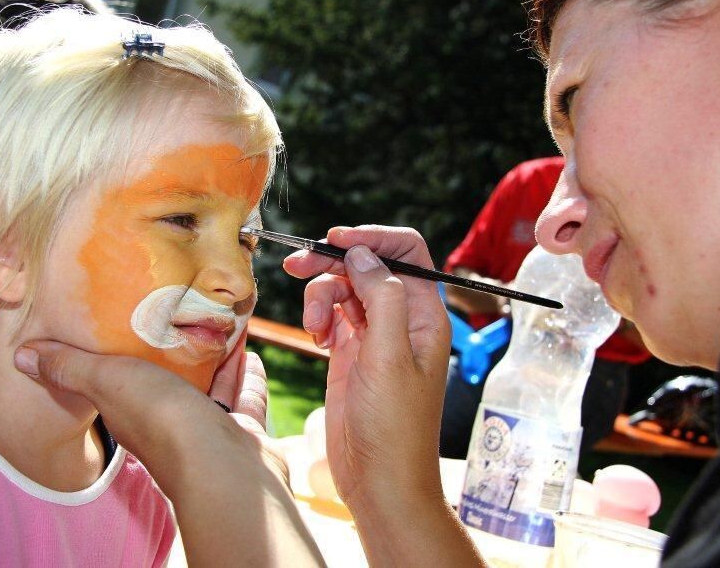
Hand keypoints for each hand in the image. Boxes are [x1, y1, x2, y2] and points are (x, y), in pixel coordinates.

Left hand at [14, 338, 323, 565]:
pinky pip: (243, 398)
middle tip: (176, 313)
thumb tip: (22, 355)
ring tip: (214, 323)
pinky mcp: (241, 432)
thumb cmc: (163, 423)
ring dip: (212, 359)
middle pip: (167, 383)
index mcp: (130, 415)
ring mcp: (206, 430)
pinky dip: (245, 375)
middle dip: (171, 354)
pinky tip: (247, 350)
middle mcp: (167, 425)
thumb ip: (71, 368)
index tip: (123, 322)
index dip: (117, 357)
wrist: (225, 469)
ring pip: (208, 387)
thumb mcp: (108, 383)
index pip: (116, 385)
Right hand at [282, 226, 451, 511]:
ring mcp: (373, 335)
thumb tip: (363, 253)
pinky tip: (318, 340)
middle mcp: (401, 319)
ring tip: (315, 330)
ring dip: (320, 297)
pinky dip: (318, 318)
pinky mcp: (349, 353)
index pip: (406, 252)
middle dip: (332, 262)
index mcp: (424, 314)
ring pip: (343, 289)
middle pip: (366, 265)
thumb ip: (381, 298)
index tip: (335, 238)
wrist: (379, 480)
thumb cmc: (395, 427)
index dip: (372, 238)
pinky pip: (331, 316)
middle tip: (296, 265)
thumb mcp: (390, 357)